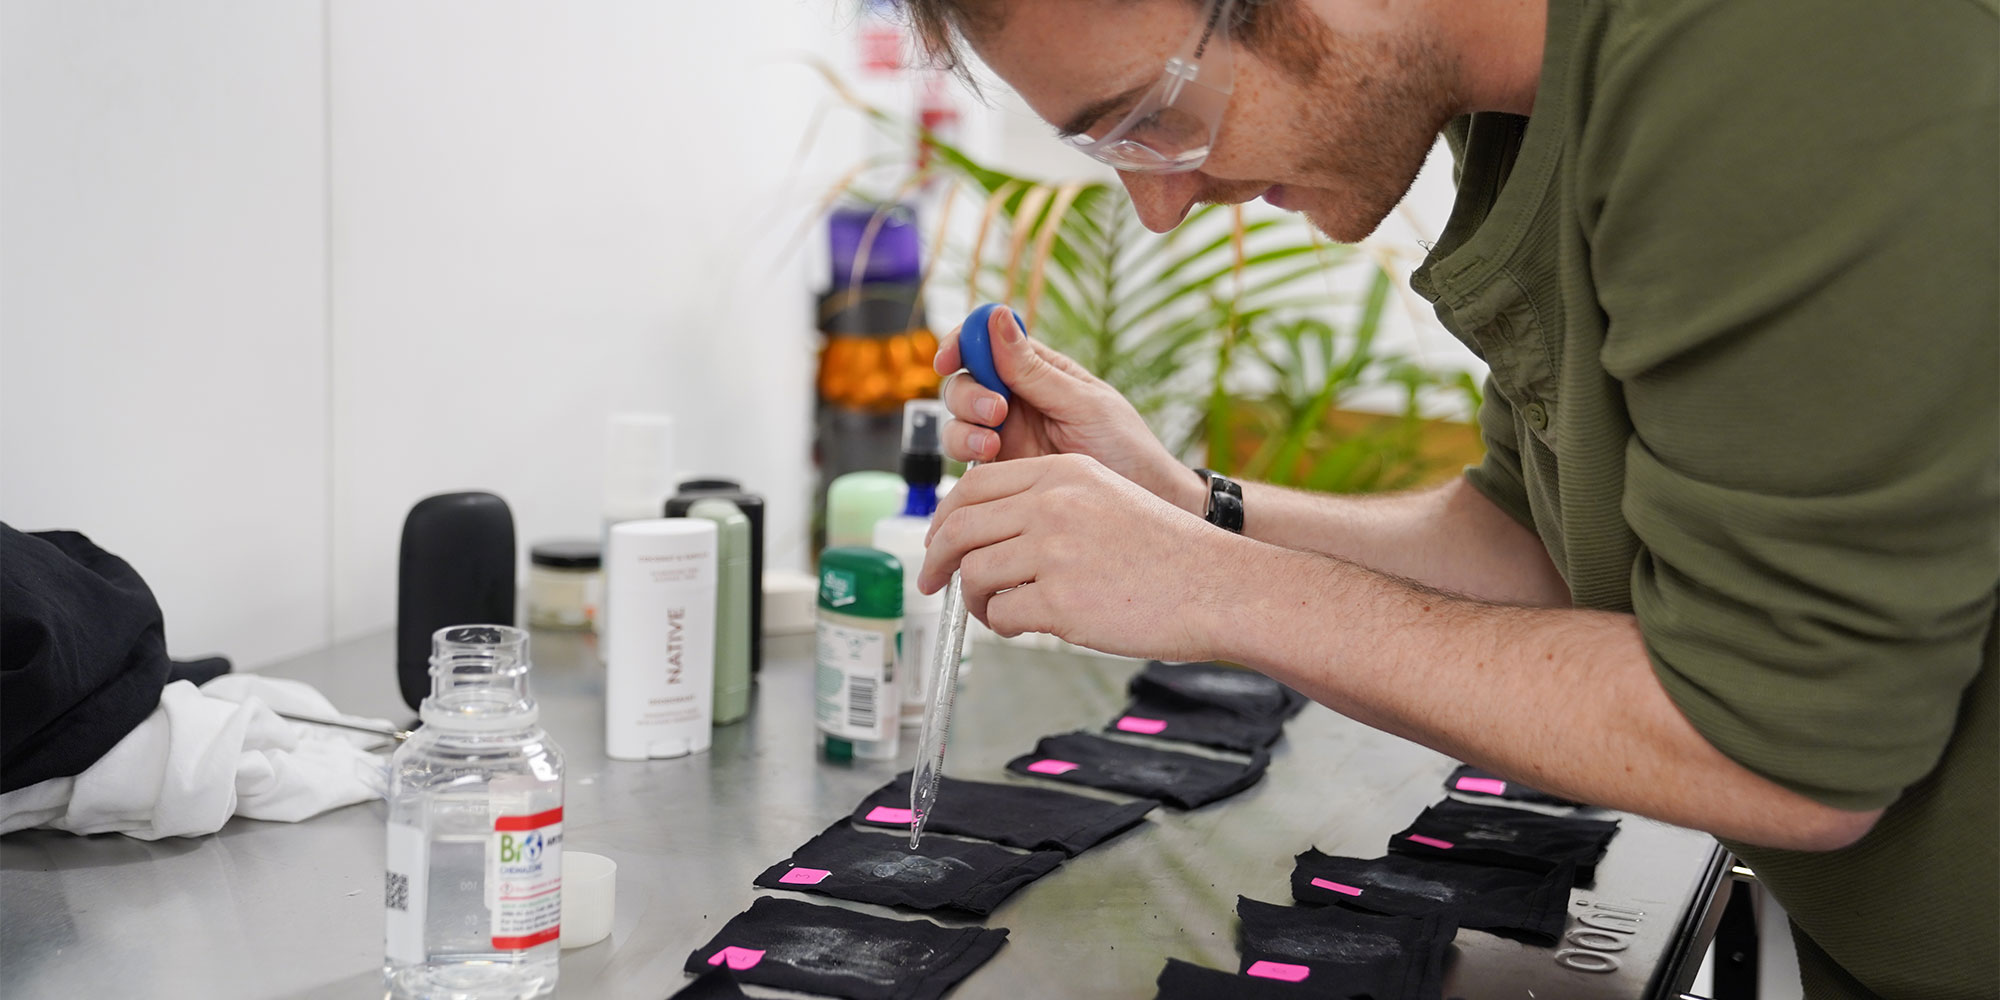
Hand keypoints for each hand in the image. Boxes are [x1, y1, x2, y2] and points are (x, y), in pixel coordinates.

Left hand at [919, 453, 1241, 660]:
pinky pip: (1002, 615)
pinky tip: (1021, 626)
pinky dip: (1001, 626)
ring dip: (973, 599)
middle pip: (959, 528)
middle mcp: (1052, 505)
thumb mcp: (1104, 497)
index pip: (972, 487)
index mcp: (1061, 473)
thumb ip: (1047, 504)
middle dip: (935, 560)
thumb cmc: (1167, 552)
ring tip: (991, 611)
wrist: (1216, 585)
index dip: (943, 517)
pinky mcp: (1061, 601)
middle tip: (931, 581)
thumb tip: (985, 532)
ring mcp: (1055, 552)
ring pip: (974, 574)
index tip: (935, 541)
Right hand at [936, 306, 1206, 514]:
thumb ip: (1034, 369)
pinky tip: (991, 462)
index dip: (962, 342)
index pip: (987, 342)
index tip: (950, 357)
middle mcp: (1015, 400)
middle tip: (996, 411)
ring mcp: (1004, 437)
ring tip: (993, 444)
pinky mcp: (1000, 474)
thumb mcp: (1083, 403)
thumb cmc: (1125, 447)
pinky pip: (965, 461)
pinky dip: (965, 458)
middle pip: (964, 382)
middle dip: (968, 393)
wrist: (1138, 505)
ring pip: (958, 421)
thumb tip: (998, 316)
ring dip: (964, 428)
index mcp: (1038, 371)